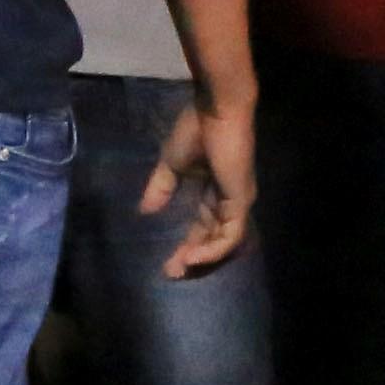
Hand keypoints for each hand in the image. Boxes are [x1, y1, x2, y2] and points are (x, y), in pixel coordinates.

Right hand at [142, 86, 256, 274]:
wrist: (216, 110)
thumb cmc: (196, 130)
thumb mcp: (172, 164)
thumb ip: (161, 188)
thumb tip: (145, 210)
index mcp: (215, 191)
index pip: (204, 228)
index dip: (188, 246)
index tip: (167, 263)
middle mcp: (229, 201)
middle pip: (214, 239)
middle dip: (193, 259)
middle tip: (171, 273)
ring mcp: (237, 202)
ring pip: (224, 243)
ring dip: (202, 259)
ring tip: (179, 268)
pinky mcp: (240, 201)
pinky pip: (230, 235)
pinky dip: (212, 249)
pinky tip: (192, 256)